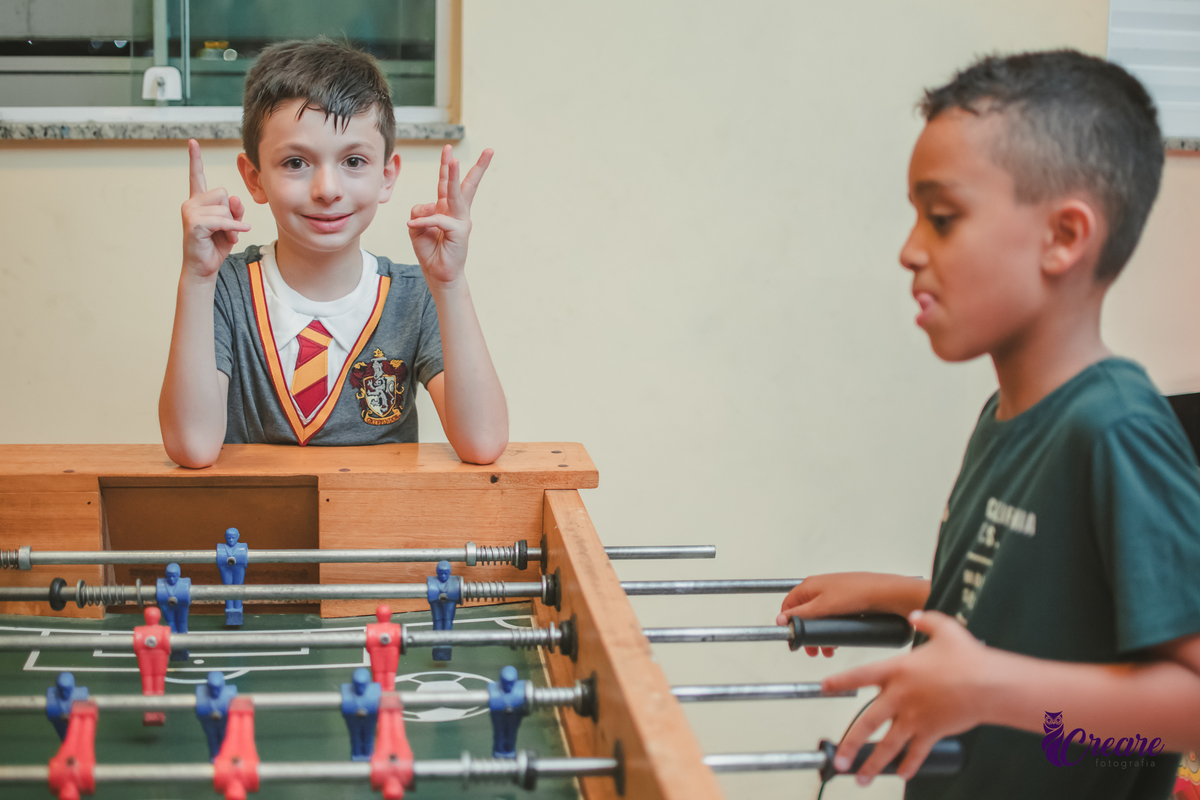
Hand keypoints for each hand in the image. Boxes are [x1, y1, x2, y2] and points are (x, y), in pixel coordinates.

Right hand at [180, 139, 249, 279]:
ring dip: (232, 224)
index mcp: (198, 201)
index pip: (196, 176)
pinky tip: (236, 235)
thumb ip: (234, 210)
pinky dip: (233, 228)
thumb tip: (233, 198)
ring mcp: (190, 212)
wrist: (204, 267)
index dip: (195, 159)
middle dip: (231, 212)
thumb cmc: (216, 245)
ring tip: (226, 236)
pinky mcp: (194, 224)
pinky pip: (223, 220)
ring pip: (224, 207)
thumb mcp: (231, 224)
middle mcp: (191, 203)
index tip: (192, 142)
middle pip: (222, 193)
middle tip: (228, 229)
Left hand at [408, 144, 492, 285]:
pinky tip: (414, 226)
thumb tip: (427, 207)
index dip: (447, 167)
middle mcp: (456, 213)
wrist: (439, 275)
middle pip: (464, 185)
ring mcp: (461, 221)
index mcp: (446, 210)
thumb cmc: (430, 252)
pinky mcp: (459, 231)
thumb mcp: (417, 228)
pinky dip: (424, 221)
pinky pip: (437, 219)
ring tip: (453, 160)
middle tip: (484, 150)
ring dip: (453, 175)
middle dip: (473, 166)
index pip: (447, 185)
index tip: (449, 150)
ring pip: (455, 194)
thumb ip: (419, 212)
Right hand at [777, 572, 909, 656]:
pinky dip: (833, 630)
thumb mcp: (822, 608)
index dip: (789, 622)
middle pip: (805, 613)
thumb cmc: (856, 594)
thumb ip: (800, 615)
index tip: (792, 637)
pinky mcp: (846, 601)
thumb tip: (781, 620)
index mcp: (810, 585)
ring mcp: (834, 594)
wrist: (886, 594)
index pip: (789, 604)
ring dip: (821, 635)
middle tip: (812, 650)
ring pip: (820, 618)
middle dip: (807, 633)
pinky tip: (839, 641)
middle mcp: (820, 588)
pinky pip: (833, 618)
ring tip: (828, 650)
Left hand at [821, 610, 990, 783]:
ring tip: (858, 778)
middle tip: (837, 759)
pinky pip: (916, 753)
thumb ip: (926, 621)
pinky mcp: (932, 732)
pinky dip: (908, 765)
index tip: (824, 688)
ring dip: (872, 764)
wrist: (990, 684)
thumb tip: (914, 616)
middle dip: (850, 744)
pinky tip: (900, 774)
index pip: (860, 675)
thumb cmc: (969, 657)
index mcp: (898, 670)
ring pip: (888, 745)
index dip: (840, 682)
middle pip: (867, 723)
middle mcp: (901, 696)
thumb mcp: (945, 629)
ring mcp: (915, 718)